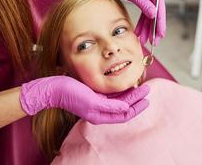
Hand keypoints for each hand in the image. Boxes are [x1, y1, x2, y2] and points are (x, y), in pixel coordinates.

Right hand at [20, 76, 148, 123]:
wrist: (54, 88)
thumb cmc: (70, 94)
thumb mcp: (92, 101)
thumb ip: (110, 106)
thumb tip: (126, 107)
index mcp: (100, 115)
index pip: (124, 114)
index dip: (137, 107)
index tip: (147, 98)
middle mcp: (100, 111)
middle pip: (123, 107)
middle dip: (136, 99)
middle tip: (148, 89)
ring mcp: (97, 103)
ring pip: (119, 101)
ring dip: (130, 95)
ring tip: (141, 87)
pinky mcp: (94, 96)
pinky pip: (111, 95)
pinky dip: (120, 91)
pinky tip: (126, 86)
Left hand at [95, 0, 165, 44]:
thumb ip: (145, 5)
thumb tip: (154, 15)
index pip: (160, 10)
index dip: (160, 24)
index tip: (160, 35)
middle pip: (156, 16)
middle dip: (153, 30)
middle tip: (154, 42)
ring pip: (149, 18)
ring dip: (146, 29)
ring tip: (143, 40)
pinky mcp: (143, 2)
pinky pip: (143, 16)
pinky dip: (141, 24)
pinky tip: (139, 32)